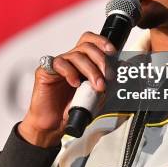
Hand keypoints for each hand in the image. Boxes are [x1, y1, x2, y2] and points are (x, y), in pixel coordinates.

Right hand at [18, 32, 115, 146]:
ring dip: (90, 70)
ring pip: (76, 55)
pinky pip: (59, 63)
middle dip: (101, 60)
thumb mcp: (96, 96)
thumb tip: (122, 68)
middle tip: (107, 77)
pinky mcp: (45, 71)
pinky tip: (75, 83)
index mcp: (81, 62)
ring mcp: (58, 65)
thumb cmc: (71, 110)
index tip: (112, 52)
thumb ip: (107, 82)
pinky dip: (70, 72)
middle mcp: (70, 60)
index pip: (90, 41)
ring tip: (96, 86)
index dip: (102, 42)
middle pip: (86, 46)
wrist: (53, 125)